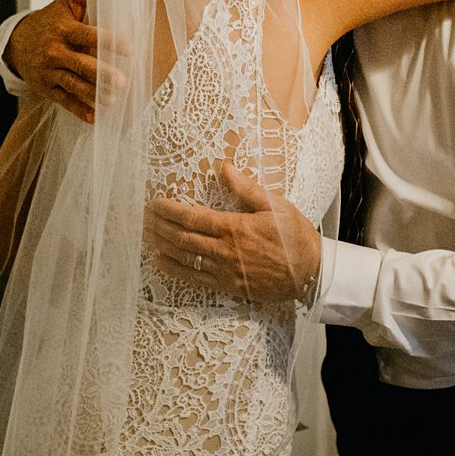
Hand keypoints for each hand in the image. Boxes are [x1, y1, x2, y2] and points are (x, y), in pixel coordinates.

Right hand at [5, 0, 126, 121]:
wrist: (16, 44)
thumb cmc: (50, 21)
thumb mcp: (65, 4)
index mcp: (63, 30)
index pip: (87, 35)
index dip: (108, 41)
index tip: (129, 48)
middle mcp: (54, 52)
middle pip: (80, 64)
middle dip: (101, 73)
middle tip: (122, 81)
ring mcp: (49, 72)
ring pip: (73, 85)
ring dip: (93, 94)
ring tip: (113, 100)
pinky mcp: (46, 89)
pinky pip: (64, 101)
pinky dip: (78, 110)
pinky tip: (94, 118)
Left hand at [145, 163, 321, 302]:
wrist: (311, 273)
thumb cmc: (296, 236)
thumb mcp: (276, 206)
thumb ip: (248, 188)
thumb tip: (225, 168)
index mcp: (235, 227)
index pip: (192, 217)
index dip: (169, 210)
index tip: (154, 202)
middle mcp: (225, 251)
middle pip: (181, 237)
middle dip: (158, 226)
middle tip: (142, 217)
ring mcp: (224, 271)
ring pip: (183, 258)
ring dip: (161, 245)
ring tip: (145, 234)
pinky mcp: (228, 287)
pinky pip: (193, 279)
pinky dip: (173, 269)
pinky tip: (160, 261)